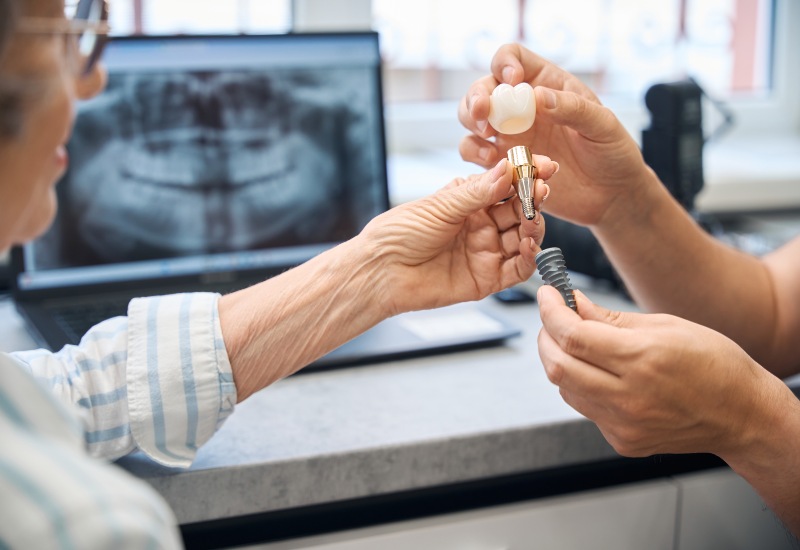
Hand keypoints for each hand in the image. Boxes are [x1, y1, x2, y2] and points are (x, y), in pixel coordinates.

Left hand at [361, 158, 555, 315]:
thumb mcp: (440, 206)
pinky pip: (517, 269)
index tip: (545, 166)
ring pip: (524, 239)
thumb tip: (508, 169)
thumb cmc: (399, 233)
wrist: (380, 271)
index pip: (507, 185)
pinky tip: (530, 246)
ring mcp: (485, 252)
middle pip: (520, 211)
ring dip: (534, 227)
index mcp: (469, 201)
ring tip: (533, 219)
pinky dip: (529, 259)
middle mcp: (481, 225)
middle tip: (542, 190)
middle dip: (533, 200)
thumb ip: (477, 191)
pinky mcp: (486, 279)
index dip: (527, 175)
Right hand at [458, 44, 654, 226]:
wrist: (612, 195)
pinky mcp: (504, 164)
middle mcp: (521, 107)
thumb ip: (572, 108)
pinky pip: (476, 155)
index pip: (511, 59)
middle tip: (483, 115)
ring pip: (471, 121)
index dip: (504, 64)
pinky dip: (478, 157)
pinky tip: (498, 166)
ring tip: (489, 139)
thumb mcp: (602, 125)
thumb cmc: (613, 152)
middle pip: (481, 89)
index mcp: (545, 84)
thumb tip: (537, 96)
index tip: (513, 81)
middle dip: (475, 98)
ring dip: (471, 125)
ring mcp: (510, 136)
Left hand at [536, 285, 782, 458]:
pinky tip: (601, 374)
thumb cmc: (714, 364)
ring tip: (579, 345)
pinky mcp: (623, 441)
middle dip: (546, 336)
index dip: (550, 312)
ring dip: (561, 360)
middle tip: (553, 318)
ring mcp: (624, 424)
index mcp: (642, 359)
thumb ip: (610, 319)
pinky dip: (582, 385)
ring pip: (566, 388)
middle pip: (557, 365)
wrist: (743, 415)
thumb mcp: (666, 325)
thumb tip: (572, 304)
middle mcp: (629, 396)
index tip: (547, 295)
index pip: (572, 335)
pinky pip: (585, 408)